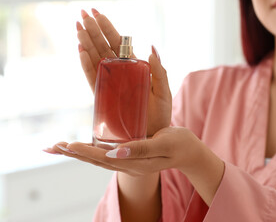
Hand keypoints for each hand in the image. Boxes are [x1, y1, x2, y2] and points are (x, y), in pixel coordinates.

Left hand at [45, 127, 224, 204]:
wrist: (188, 151)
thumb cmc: (179, 144)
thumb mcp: (164, 143)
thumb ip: (141, 148)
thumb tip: (115, 151)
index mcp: (136, 163)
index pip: (105, 158)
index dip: (85, 151)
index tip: (68, 145)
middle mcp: (129, 166)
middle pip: (96, 161)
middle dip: (74, 153)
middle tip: (53, 146)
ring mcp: (128, 163)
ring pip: (98, 160)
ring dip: (77, 154)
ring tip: (59, 147)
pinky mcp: (129, 157)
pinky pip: (105, 156)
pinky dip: (89, 151)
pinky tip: (80, 148)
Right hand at [76, 9, 171, 135]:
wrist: (151, 135)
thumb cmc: (160, 114)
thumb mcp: (163, 92)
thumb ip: (159, 72)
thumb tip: (152, 48)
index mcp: (134, 69)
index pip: (119, 44)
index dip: (108, 28)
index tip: (98, 13)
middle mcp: (120, 74)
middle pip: (104, 48)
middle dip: (94, 31)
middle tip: (83, 14)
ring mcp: (110, 84)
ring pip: (96, 59)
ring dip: (87, 43)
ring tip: (78, 28)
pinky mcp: (103, 97)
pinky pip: (92, 78)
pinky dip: (86, 65)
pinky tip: (81, 51)